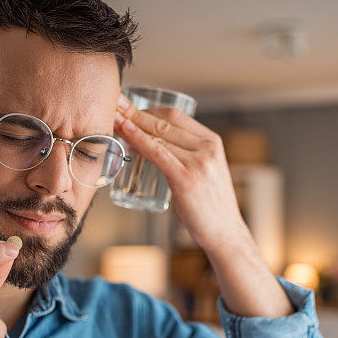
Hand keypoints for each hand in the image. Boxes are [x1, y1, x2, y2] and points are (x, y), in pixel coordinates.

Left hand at [114, 94, 249, 252]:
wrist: (224, 232)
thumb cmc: (208, 205)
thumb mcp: (202, 172)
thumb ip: (185, 156)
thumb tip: (151, 145)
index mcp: (212, 141)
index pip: (175, 116)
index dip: (147, 109)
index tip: (127, 107)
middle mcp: (207, 148)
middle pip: (164, 122)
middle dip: (135, 112)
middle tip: (113, 105)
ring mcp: (198, 163)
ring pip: (159, 136)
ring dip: (132, 124)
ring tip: (112, 119)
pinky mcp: (187, 179)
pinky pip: (158, 153)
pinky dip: (139, 140)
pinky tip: (125, 132)